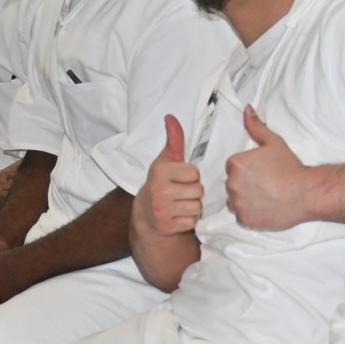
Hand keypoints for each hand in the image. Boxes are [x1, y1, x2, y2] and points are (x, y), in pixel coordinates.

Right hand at [137, 114, 202, 236]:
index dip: (192, 176)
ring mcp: (161, 210)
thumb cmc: (162, 183)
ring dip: (193, 206)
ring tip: (181, 203)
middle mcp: (159, 191)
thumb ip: (174, 140)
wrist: (146, 214)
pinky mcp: (166, 226)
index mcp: (161, 172)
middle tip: (182, 193)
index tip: (182, 178)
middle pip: (198, 191)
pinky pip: (192, 222)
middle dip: (194, 192)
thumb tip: (171, 116)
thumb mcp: (166, 161)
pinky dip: (189, 220)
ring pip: (197, 206)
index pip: (194, 173)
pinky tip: (179, 216)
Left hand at [226, 106, 313, 229]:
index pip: (233, 167)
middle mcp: (232, 183)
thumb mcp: (274, 142)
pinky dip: (251, 214)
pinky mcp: (244, 219)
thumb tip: (247, 110)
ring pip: (235, 201)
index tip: (262, 173)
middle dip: (245, 184)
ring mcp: (237, 203)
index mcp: (236, 163)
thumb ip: (256, 127)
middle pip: (233, 184)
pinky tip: (265, 207)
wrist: (306, 192)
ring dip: (246, 200)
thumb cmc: (290, 168)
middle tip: (266, 185)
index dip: (248, 170)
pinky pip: (241, 216)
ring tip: (265, 197)